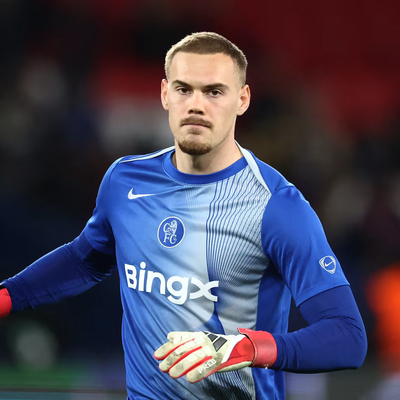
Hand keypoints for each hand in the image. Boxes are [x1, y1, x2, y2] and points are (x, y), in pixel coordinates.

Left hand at [154, 328, 276, 382]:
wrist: (240, 347)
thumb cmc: (216, 343)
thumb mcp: (201, 337)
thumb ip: (185, 337)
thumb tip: (168, 336)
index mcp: (198, 335)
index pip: (179, 340)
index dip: (167, 348)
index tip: (157, 356)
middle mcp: (204, 341)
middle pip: (183, 349)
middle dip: (171, 359)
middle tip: (162, 367)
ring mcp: (212, 350)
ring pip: (193, 358)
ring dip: (181, 366)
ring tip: (172, 374)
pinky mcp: (220, 360)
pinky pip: (207, 367)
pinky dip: (197, 372)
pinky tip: (189, 379)